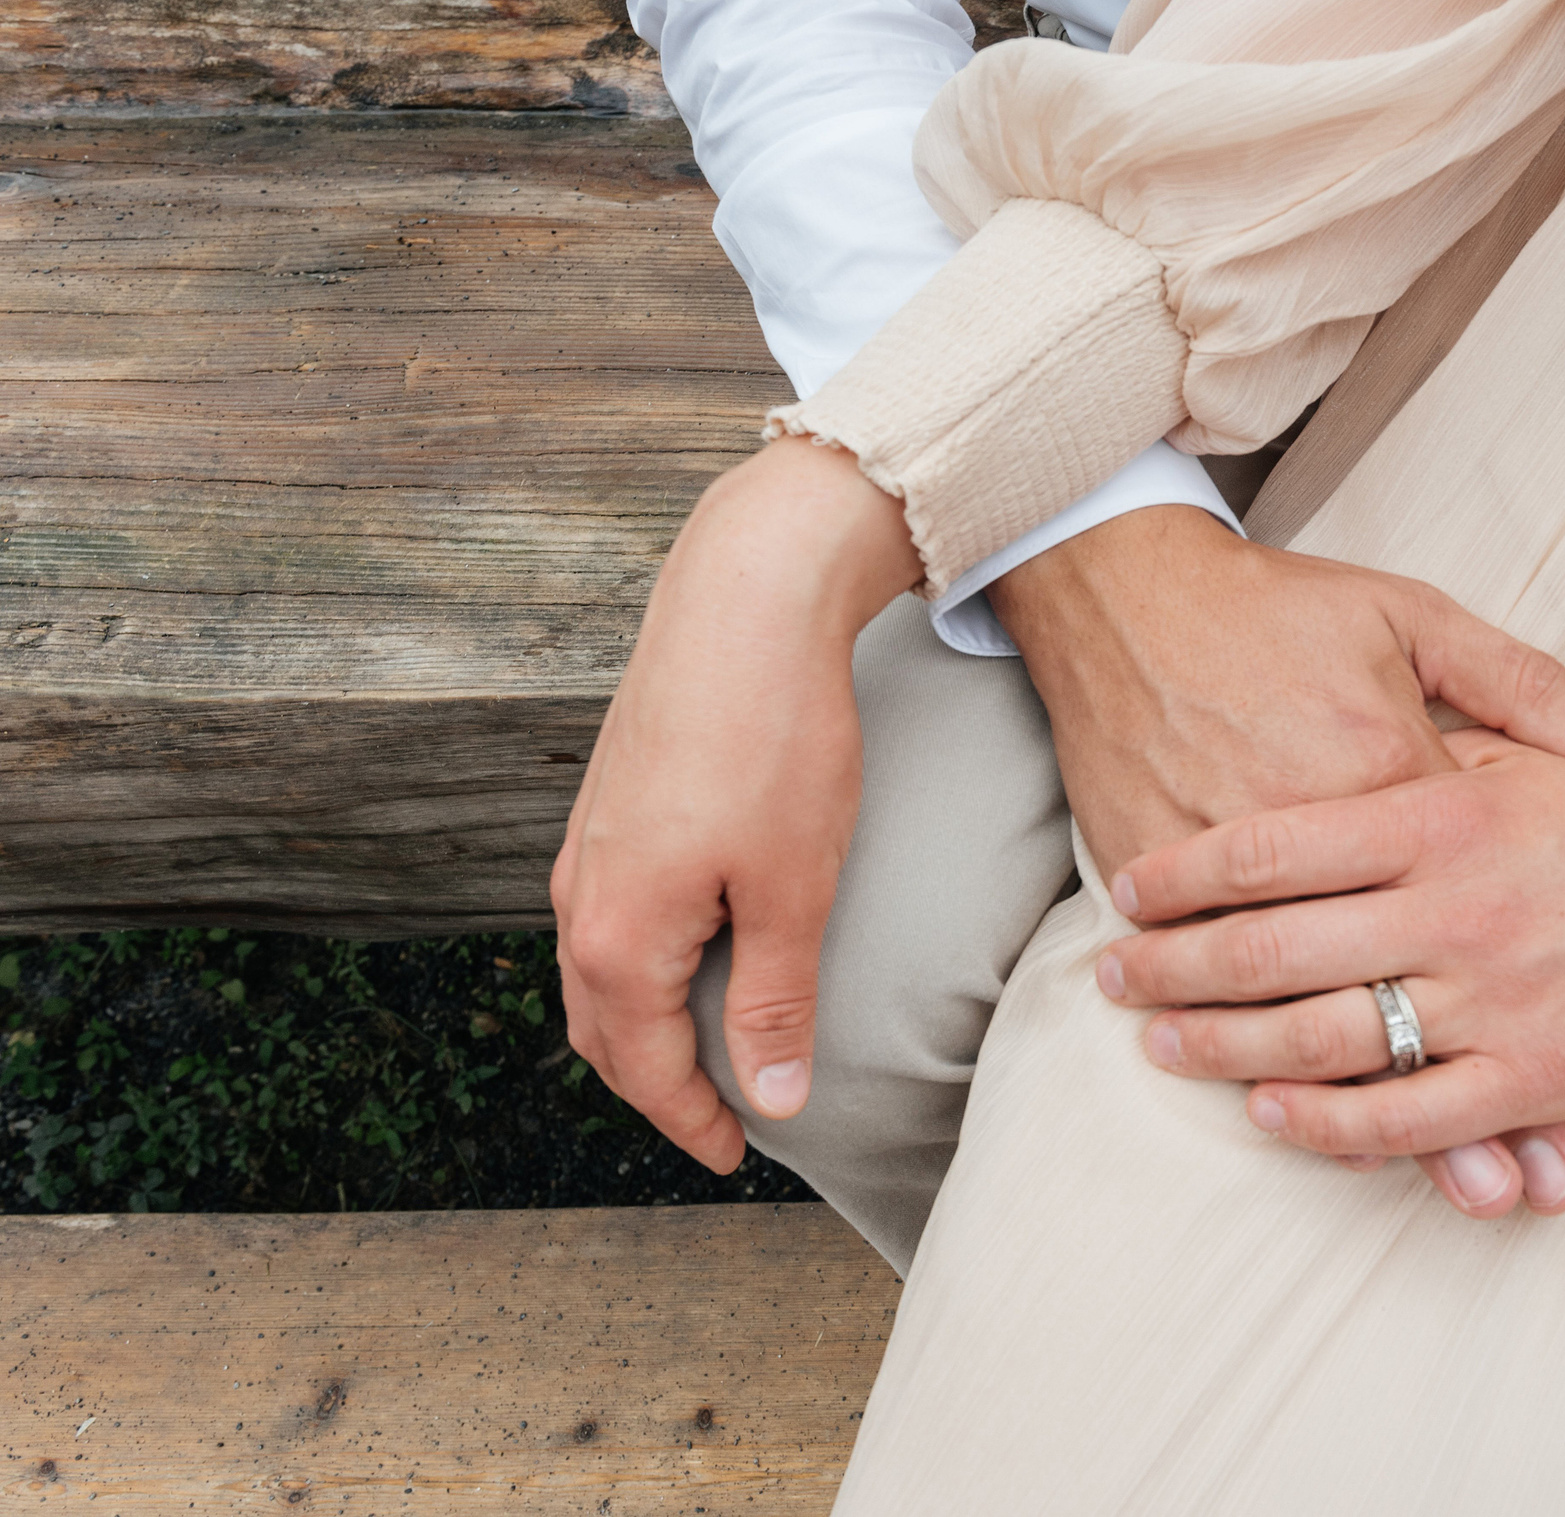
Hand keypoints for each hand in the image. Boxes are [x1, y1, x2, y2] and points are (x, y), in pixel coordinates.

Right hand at [552, 438, 919, 1171]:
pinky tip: (697, 952)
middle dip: (660, 1084)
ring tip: (713, 1048)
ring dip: (649, 1024)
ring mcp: (587, 849)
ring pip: (602, 974)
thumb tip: (772, 1098)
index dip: (695, 1121)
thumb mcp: (793, 889)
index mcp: (617, 937)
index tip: (737, 1156)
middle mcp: (580, 898)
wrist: (743, 601)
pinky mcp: (611, 807)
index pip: (646, 1070)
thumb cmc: (775, 742)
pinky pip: (612, 918)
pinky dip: (646, 964)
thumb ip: (778, 1001)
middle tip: (722, 1118)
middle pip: (607, 1031)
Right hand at [989, 507, 1564, 1215]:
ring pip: (1304, 1012)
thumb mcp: (1415, 615)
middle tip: (1500, 1190)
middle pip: (1399, 994)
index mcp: (1396, 775)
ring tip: (1438, 1190)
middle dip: (1456, 1108)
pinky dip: (1250, 1049)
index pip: (1476, 912)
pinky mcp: (1165, 878)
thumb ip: (1525, 687)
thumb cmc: (1280, 606)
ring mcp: (1238, 870)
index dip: (1525, 1010)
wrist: (1126, 591)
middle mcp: (1326, 838)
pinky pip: (1221, 986)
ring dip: (1365, 1109)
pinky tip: (1285, 1109)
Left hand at [1099, 727, 1564, 1199]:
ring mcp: (1493, 999)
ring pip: (1322, 1037)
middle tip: (1114, 977)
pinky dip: (1323, 1121)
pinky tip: (1270, 1110)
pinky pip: (1403, 1116)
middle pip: (1275, 948)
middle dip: (1176, 967)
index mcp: (1444, 814)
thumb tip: (1319, 755)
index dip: (1188, 874)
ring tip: (1163, 1044)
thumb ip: (1417, 757)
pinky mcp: (1532, 1077)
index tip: (1133, 889)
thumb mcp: (1513, 753)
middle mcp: (1457, 907)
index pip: (1275, 848)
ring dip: (1224, 1047)